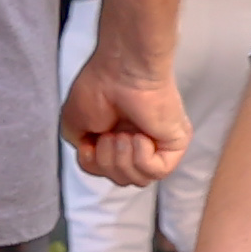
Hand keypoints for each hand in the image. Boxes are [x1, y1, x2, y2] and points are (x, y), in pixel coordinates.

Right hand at [64, 49, 189, 187]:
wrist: (120, 71)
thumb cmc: (97, 87)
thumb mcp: (75, 126)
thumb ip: (85, 152)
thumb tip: (95, 160)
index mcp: (118, 137)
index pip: (106, 172)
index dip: (93, 164)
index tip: (90, 141)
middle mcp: (140, 142)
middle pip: (122, 180)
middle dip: (107, 164)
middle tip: (108, 136)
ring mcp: (159, 144)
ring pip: (140, 180)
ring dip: (122, 160)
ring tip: (121, 135)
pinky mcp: (175, 144)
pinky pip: (157, 172)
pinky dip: (141, 158)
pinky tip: (138, 137)